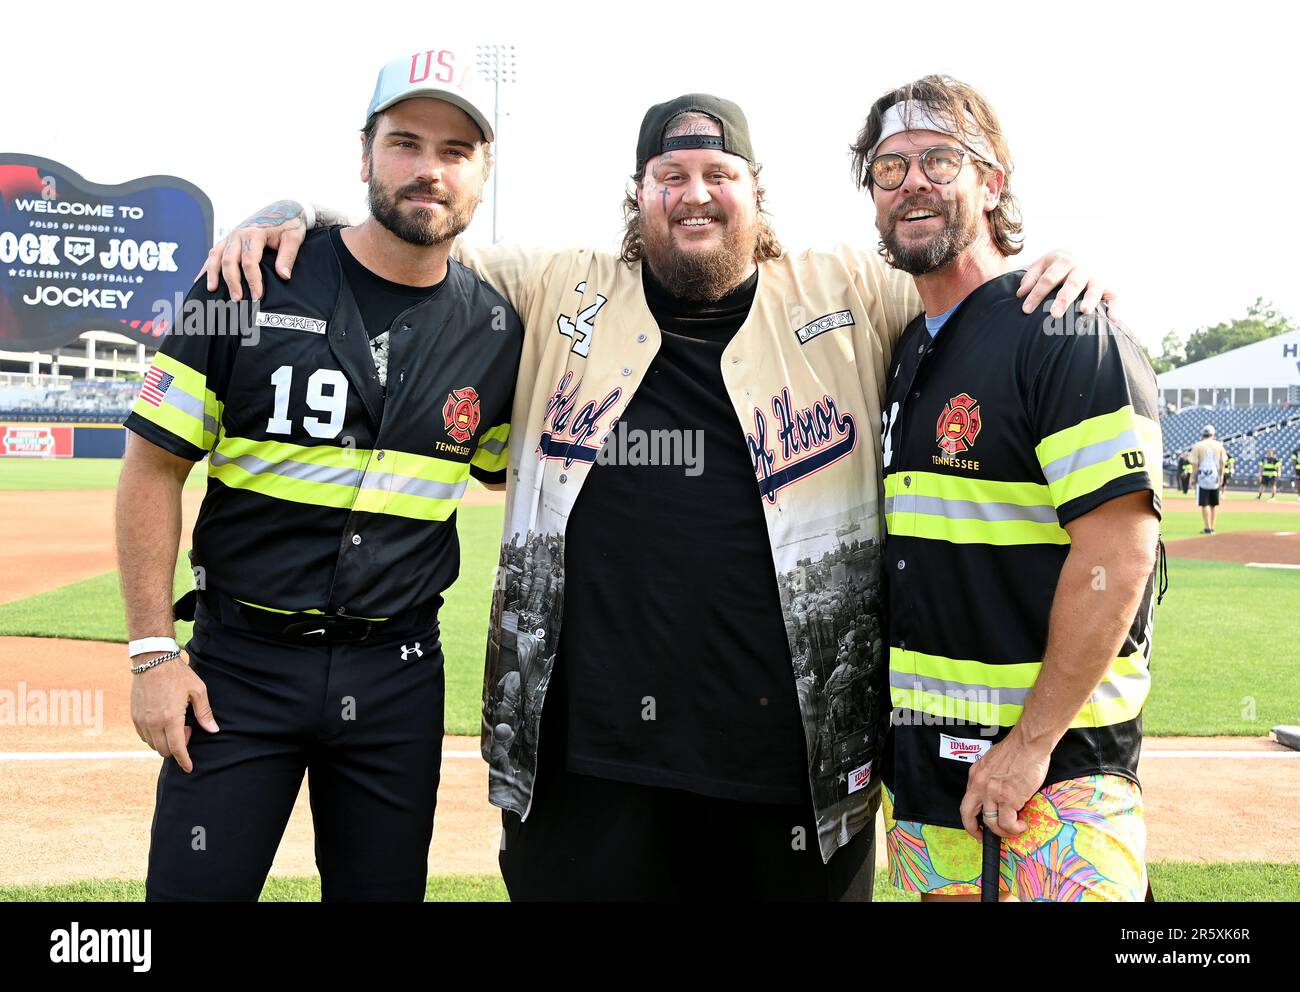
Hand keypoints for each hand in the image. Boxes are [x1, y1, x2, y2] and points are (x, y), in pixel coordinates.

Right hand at [131, 651, 218, 772]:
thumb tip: (213, 730)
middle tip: (187, 728)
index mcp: (170, 718)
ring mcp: (141, 721)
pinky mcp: (134, 717)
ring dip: (165, 741)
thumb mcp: (198, 690)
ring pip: (153, 745)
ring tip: (176, 722)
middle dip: (177, 747)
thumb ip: (204, 713)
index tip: (189, 768)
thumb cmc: (178, 674)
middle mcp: (153, 723)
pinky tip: (164, 722)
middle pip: (164, 750)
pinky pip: (144, 736)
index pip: (177, 748)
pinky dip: (154, 736)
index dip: (184, 761)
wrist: (152, 661)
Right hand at [199, 200, 308, 301]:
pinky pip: (213, 253)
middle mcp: (238, 234)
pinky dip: (207, 266)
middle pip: (229, 260)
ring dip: (213, 274)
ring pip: (216, 256)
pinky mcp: (228, 239)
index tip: (258, 296)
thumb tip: (284, 275)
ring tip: (212, 291)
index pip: (249, 261)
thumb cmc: (289, 225)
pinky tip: (201, 280)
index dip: (253, 280)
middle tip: (237, 300)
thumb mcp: (294, 238)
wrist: (283, 210)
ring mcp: (231, 236)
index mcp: (254, 233)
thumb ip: (288, 256)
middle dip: (232, 281)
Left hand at [958, 728, 1050, 840]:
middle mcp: (980, 785)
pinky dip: (1015, 828)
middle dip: (974, 830)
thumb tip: (994, 793)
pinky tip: (1023, 825)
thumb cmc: (1016, 749)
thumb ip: (989, 778)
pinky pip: (1008, 823)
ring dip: (1004, 831)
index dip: (969, 818)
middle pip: (968, 814)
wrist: (1028, 742)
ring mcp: (993, 792)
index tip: (976, 826)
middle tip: (984, 838)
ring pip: (991, 823)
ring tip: (1015, 828)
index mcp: (975, 776)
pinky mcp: (1009, 798)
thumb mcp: (991, 762)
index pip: (967, 801)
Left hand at [1016, 250, 1119, 321]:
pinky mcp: (1109, 287)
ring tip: (1084, 311)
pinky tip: (1112, 320)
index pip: (1048, 278)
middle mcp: (1082, 268)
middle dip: (1064, 298)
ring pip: (1095, 288)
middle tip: (1054, 313)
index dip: (1036, 293)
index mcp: (1063, 261)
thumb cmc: (1055, 266)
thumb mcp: (1041, 265)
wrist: (1080, 254)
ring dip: (1090, 299)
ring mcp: (1096, 277)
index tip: (1025, 310)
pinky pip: (1115, 297)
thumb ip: (1030, 277)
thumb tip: (1020, 293)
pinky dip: (1116, 307)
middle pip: (1072, 283)